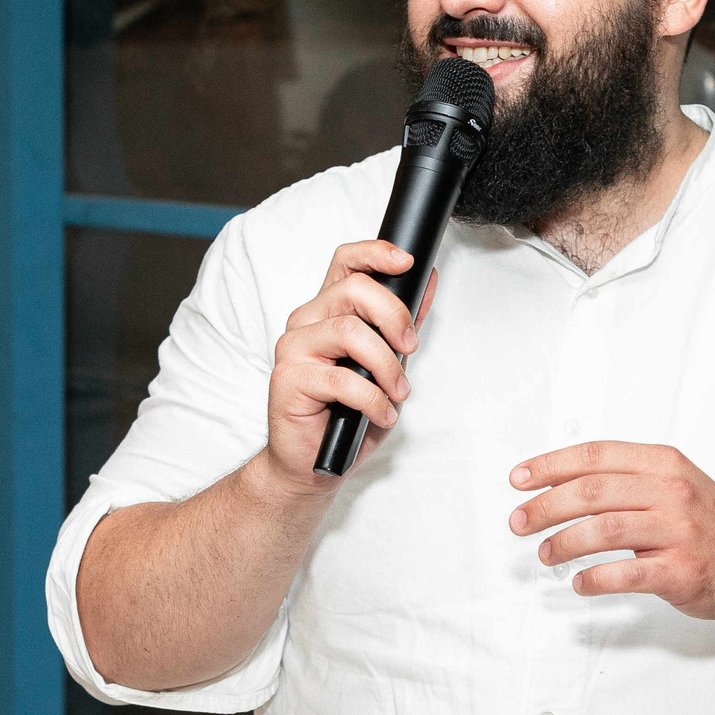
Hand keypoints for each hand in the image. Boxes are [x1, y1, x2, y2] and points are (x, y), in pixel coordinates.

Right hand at [256, 240, 436, 491]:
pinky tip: (380, 414)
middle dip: (394, 316)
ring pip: (349, 331)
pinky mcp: (287, 379)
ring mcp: (294, 348)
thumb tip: (427, 283)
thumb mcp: (386, 364)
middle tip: (410, 349)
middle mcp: (307, 322)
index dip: (376, 253)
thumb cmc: (347, 413)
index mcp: (328, 310)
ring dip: (386, 365)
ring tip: (397, 393)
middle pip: (353, 290)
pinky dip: (372, 400)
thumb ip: (402, 325)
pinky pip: (341, 379)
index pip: (347, 262)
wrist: (313, 462)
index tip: (408, 262)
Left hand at [507, 442, 714, 619]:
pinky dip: (593, 579)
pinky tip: (579, 582)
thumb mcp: (673, 483)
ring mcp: (679, 531)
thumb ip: (626, 479)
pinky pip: (625, 574)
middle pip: (592, 492)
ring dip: (563, 543)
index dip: (551, 465)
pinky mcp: (681, 570)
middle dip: (546, 506)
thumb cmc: (707, 524)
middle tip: (519, 522)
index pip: (596, 456)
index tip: (519, 479)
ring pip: (603, 530)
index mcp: (663, 464)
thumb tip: (557, 485)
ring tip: (545, 554)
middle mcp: (672, 491)